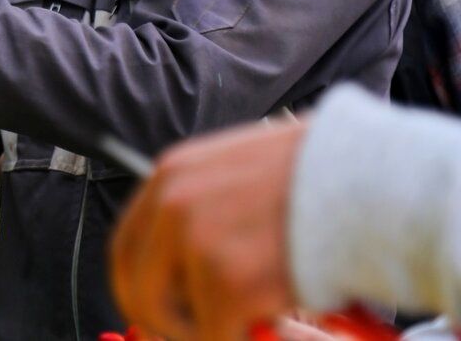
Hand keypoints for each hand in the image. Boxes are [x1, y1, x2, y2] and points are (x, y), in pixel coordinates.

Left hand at [110, 119, 307, 340]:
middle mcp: (171, 205)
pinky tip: (283, 319)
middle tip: (203, 333)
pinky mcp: (226, 280)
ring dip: (210, 331)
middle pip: (135, 289)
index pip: (124, 247)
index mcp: (170, 176)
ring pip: (172, 319)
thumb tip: (180, 264)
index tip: (162, 312)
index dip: (139, 288)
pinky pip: (216, 336)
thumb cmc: (319, 178)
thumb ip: (201, 208)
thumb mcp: (237, 171)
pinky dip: (244, 340)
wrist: (370, 182)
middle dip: (166, 323)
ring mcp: (196, 241)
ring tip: (257, 317)